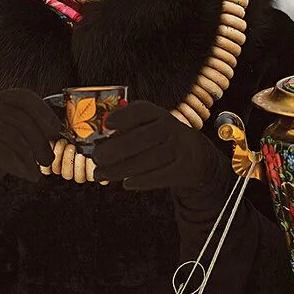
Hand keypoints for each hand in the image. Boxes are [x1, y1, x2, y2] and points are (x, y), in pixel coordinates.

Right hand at [0, 88, 60, 200]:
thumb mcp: (14, 137)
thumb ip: (30, 128)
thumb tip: (61, 129)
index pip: (22, 96)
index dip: (43, 111)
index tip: (56, 130)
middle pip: (20, 118)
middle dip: (39, 140)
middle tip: (48, 159)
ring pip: (13, 137)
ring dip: (30, 157)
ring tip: (37, 172)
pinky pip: (2, 152)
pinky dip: (19, 165)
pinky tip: (28, 176)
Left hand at [92, 100, 223, 190]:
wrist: (196, 154)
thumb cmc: (159, 139)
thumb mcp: (148, 127)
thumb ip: (126, 130)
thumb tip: (99, 141)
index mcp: (158, 114)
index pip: (142, 110)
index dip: (124, 116)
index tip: (107, 124)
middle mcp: (170, 128)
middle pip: (142, 138)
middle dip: (116, 149)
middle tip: (97, 158)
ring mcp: (180, 148)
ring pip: (148, 160)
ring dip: (120, 169)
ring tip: (100, 174)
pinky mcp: (185, 169)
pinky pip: (161, 176)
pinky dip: (141, 181)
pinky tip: (126, 183)